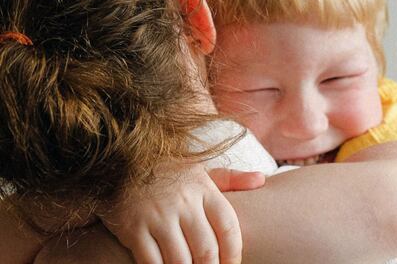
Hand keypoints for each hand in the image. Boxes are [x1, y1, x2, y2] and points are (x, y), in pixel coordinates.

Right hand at [100, 161, 263, 263]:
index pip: (228, 227)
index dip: (234, 253)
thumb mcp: (201, 170)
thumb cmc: (168, 171)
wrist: (119, 159)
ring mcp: (157, 217)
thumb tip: (262, 181)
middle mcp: (183, 203)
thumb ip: (232, 178)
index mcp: (204, 190)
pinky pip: (151, 263)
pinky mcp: (133, 229)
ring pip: (180, 261)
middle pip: (206, 250)